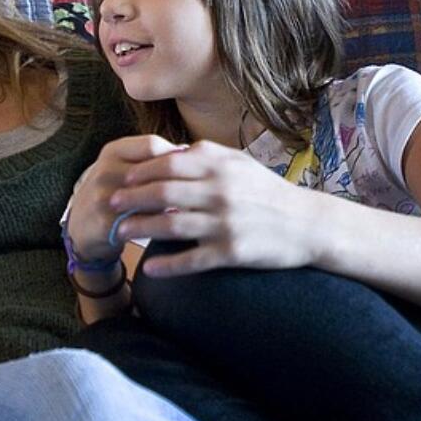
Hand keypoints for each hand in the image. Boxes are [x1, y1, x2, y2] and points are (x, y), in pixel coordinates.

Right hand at [67, 135, 187, 260]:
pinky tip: (173, 224)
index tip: (190, 168)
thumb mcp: (124, 165)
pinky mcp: (105, 222)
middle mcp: (106, 170)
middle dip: (178, 182)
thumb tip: (192, 153)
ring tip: (188, 207)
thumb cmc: (113, 190)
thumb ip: (152, 157)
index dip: (176, 156)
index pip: (152, 145)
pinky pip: (142, 222)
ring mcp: (104, 197)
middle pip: (153, 171)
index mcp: (113, 151)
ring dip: (172, 204)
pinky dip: (160, 224)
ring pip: (150, 198)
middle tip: (196, 191)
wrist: (81, 225)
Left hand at [104, 139, 319, 276]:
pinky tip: (149, 268)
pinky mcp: (232, 252)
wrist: (309, 224)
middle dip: (131, 198)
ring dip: (140, 228)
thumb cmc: (268, 192)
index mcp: (220, 167)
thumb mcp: (240, 163)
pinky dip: (167, 265)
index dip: (141, 171)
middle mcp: (220, 192)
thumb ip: (206, 156)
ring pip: (170, 226)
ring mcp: (225, 223)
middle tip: (110, 203)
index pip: (168, 164)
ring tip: (119, 232)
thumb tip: (169, 152)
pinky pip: (192, 259)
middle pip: (162, 193)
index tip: (123, 178)